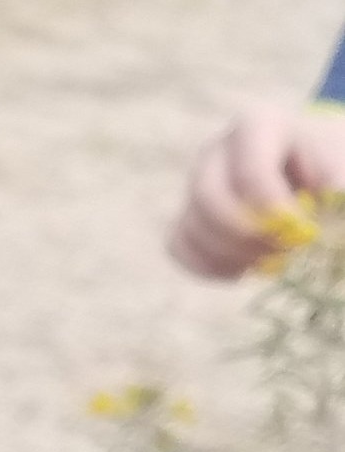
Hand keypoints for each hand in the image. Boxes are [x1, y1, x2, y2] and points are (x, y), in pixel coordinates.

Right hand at [171, 101, 344, 279]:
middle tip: (282, 251)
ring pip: (192, 226)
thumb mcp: (339, 158)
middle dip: (244, 234)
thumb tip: (331, 195)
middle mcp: (216, 151)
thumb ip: (334, 175)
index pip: (250, 173)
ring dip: (232, 255)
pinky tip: (244, 268)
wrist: (309, 164)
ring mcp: (194, 183)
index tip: (301, 232)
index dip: (273, 210)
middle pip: (207, 197)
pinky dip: (209, 266)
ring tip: (272, 259)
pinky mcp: (187, 215)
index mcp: (256, 126)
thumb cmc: (329, 160)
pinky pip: (179, 246)